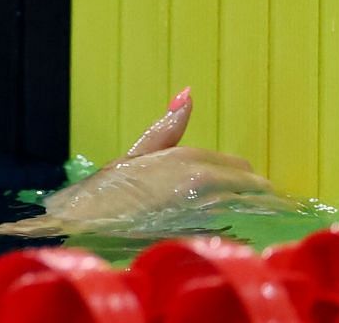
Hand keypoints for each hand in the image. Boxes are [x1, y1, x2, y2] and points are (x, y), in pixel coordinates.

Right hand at [37, 89, 273, 226]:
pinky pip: (228, 238)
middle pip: (253, 191)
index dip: (244, 178)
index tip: (247, 188)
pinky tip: (211, 243)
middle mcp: (206, 187)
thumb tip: (187, 93)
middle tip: (243, 207)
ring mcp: (206, 218)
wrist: (84, 227)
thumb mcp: (135, 155)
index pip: (243, 169)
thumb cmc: (106, 192)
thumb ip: (167, 129)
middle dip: (253, 197)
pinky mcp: (202, 244)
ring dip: (243, 218)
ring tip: (226, 225)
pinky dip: (226, 238)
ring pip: (245, 216)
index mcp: (191, 161)